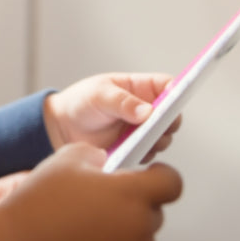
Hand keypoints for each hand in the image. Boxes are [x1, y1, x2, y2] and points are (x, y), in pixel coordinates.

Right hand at [2, 143, 182, 240]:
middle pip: (154, 212)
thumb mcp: (66, 158)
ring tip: (84, 230)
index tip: (147, 175)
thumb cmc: (38, 206)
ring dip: (123, 232)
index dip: (161, 176)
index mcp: (133, 194)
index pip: (172, 182)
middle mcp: (140, 229)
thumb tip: (105, 165)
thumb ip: (97, 156)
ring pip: (140, 240)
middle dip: (134, 205)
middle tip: (99, 204)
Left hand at [43, 73, 181, 161]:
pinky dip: (143, 155)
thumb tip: (146, 112)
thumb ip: (122, 102)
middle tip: (158, 127)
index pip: (168, 86)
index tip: (174, 101)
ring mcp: (142, 131)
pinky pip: (149, 155)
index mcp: (141, 87)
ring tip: (139, 141)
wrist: (63, 128)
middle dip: (169, 122)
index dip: (176, 92)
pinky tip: (130, 153)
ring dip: (156, 141)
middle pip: (172, 115)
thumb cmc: (82, 102)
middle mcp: (146, 109)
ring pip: (164, 138)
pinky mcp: (136, 149)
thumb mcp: (99, 95)